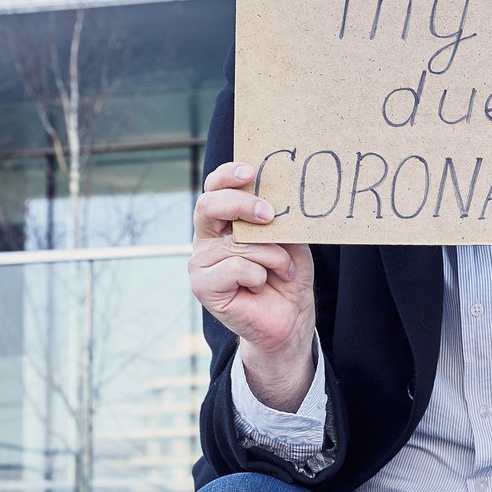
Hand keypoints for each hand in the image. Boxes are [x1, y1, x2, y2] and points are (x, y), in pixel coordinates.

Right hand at [189, 161, 317, 410]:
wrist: (289, 320)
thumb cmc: (288, 276)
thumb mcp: (290, 240)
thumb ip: (278, 220)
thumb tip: (275, 199)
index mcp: (223, 221)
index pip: (214, 188)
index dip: (227, 175)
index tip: (251, 171)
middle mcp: (206, 238)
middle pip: (209, 206)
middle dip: (241, 204)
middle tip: (269, 213)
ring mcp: (201, 263)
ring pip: (237, 243)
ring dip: (272, 255)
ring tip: (283, 270)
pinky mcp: (203, 286)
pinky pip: (237, 267)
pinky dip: (260, 275)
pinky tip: (262, 286)